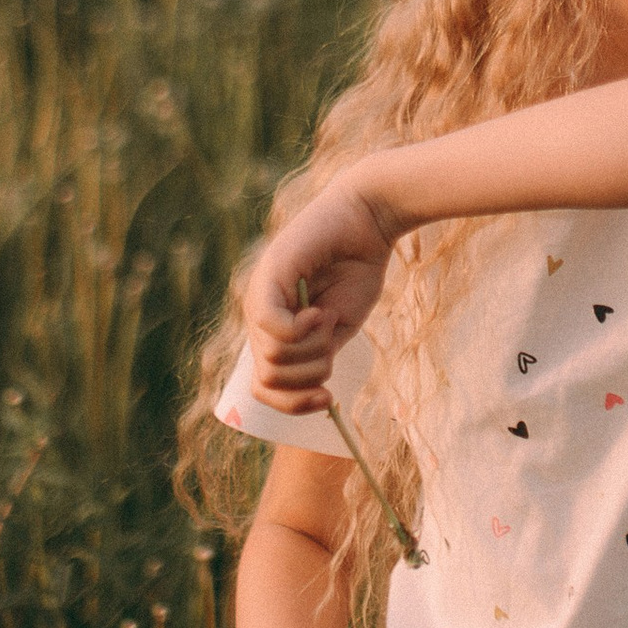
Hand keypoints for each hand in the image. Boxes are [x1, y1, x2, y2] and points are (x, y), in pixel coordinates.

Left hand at [245, 170, 397, 410]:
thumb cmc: (357, 270)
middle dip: (309, 374)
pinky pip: (272, 329)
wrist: (368, 222)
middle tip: (330, 338)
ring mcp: (259, 297)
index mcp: (274, 330)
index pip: (265, 387)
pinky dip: (302, 331)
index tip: (327, 399)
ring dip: (311, 350)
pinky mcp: (268, 279)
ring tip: (326, 317)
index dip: (293, 405)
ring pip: (272, 358)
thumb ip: (316, 358)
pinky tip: (320, 311)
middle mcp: (259, 316)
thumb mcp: (338, 329)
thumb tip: (302, 395)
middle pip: (270, 379)